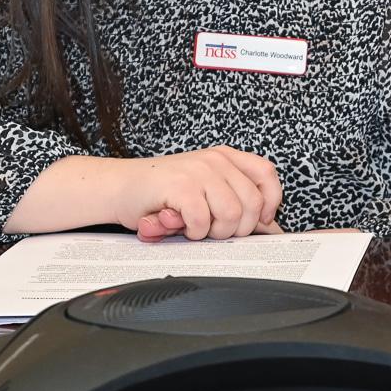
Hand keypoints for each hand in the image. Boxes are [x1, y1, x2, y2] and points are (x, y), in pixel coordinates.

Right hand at [118, 147, 283, 241]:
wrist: (119, 188)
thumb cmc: (161, 194)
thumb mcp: (205, 192)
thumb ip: (236, 204)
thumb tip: (271, 229)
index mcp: (225, 158)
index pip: (266, 175)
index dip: (269, 202)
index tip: (258, 220)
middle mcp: (215, 160)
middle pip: (251, 203)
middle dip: (235, 228)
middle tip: (211, 229)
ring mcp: (198, 170)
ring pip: (231, 215)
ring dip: (212, 232)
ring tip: (194, 226)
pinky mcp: (181, 186)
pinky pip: (203, 220)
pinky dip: (192, 232)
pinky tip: (180, 226)